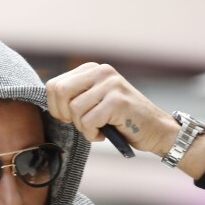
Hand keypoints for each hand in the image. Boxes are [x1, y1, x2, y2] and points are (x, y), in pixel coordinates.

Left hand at [46, 63, 177, 154]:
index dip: (56, 108)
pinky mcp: (118, 101)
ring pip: (74, 110)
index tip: (71, 118)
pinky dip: (92, 135)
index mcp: (91, 69)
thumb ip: (75, 96)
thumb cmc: (121, 120)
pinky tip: (104, 134)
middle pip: (59, 92)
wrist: (155, 130)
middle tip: (80, 124)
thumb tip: (49, 101)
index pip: (53, 85)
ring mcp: (111, 84)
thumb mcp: (94, 101)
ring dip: (82, 127)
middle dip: (65, 115)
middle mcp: (101, 72)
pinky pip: (88, 122)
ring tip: (96, 129)